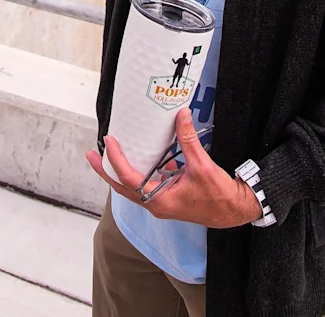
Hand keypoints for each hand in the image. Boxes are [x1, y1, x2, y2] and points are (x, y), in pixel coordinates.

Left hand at [86, 108, 262, 228]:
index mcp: (160, 201)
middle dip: (106, 170)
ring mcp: (161, 201)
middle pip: (122, 186)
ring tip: (107, 153)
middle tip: (91, 154)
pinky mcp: (169, 195)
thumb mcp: (203, 167)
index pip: (129, 179)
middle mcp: (156, 203)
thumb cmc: (218, 196)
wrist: (234, 210)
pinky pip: (146, 182)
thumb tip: (181, 114)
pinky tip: (138, 153)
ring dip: (119, 170)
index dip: (116, 160)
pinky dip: (138, 169)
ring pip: (132, 186)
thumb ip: (189, 140)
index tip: (108, 141)